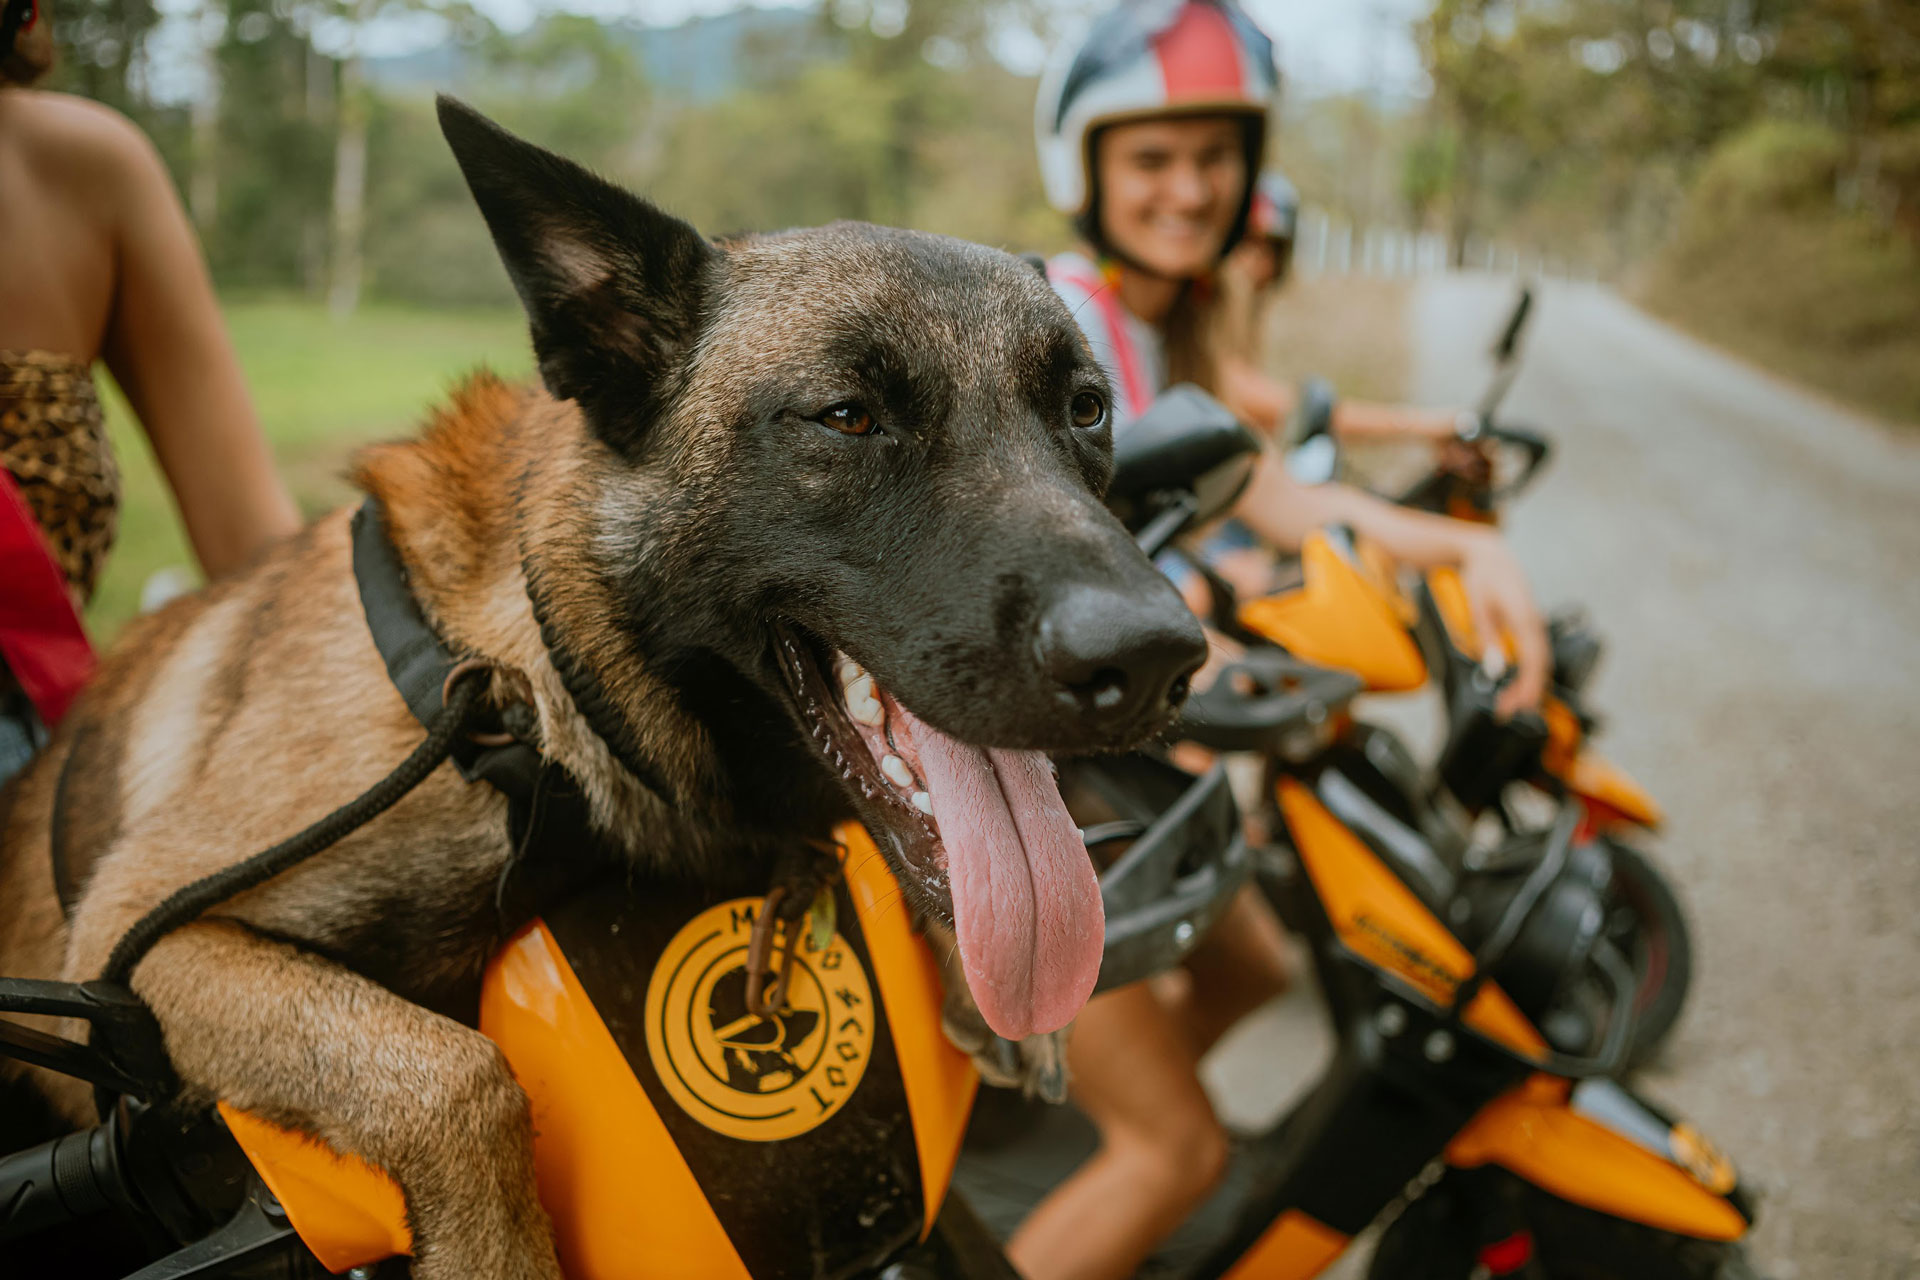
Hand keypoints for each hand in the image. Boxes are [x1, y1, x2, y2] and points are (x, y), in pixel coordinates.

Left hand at [1455, 530, 1548, 716]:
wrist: (1491, 555)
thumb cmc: (1483, 578)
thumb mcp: (1478, 609)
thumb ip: (1487, 640)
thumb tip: (1496, 669)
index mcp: (1524, 618)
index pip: (1534, 660)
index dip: (1529, 686)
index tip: (1518, 705)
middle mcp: (1534, 623)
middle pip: (1540, 665)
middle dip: (1528, 692)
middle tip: (1507, 712)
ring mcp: (1534, 624)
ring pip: (1539, 661)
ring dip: (1528, 684)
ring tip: (1511, 703)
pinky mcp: (1529, 625)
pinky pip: (1534, 653)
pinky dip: (1528, 671)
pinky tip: (1518, 684)